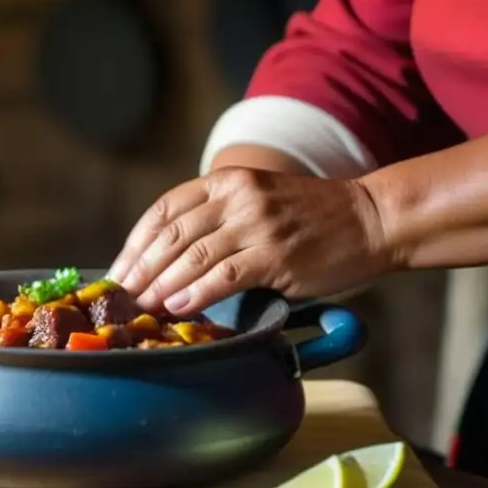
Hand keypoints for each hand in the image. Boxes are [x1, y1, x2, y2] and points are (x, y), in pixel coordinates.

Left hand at [107, 167, 391, 314]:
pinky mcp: (275, 255)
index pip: (164, 210)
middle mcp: (237, 196)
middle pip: (171, 234)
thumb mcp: (256, 200)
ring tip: (142, 306)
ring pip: (192, 257)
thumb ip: (216, 219)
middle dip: (140, 269)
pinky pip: (224, 276)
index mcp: (226, 180)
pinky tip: (178, 307)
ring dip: (161, 285)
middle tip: (120, 295)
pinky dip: (196, 294)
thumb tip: (166, 262)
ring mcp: (257, 224)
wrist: (370, 219)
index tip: (117, 269)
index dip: (135, 242)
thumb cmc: (308, 218)